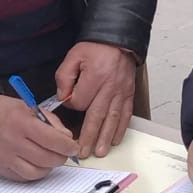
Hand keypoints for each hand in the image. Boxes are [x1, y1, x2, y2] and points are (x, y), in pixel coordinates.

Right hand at [0, 95, 78, 180]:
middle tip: (63, 153)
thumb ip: (51, 121)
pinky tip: (35, 164)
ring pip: (37, 173)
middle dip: (61, 157)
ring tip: (49, 159)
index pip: (53, 140)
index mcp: (22, 123)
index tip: (73, 147)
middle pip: (47, 159)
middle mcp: (13, 142)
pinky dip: (33, 173)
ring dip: (48, 167)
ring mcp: (5, 157)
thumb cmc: (2, 110)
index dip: (68, 146)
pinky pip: (23, 178)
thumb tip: (66, 137)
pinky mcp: (0, 168)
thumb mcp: (29, 106)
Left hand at [55, 42, 136, 157]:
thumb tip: (63, 96)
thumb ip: (64, 76)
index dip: (72, 104)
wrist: (119, 40)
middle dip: (89, 136)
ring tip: (100, 152)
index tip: (69, 101)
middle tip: (83, 152)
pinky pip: (126, 115)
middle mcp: (110, 87)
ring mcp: (121, 92)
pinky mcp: (128, 94)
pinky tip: (115, 140)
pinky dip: (121, 129)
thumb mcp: (74, 56)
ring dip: (105, 137)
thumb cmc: (96, 48)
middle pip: (97, 116)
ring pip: (113, 119)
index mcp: (95, 77)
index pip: (80, 101)